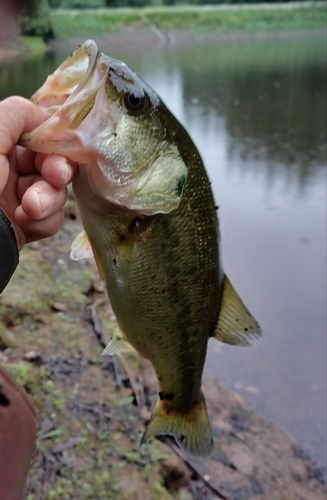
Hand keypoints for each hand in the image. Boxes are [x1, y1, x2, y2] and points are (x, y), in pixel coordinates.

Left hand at [0, 96, 75, 249]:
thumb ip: (18, 113)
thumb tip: (46, 118)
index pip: (40, 137)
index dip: (55, 142)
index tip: (59, 148)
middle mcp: (8, 170)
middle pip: (54, 164)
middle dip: (58, 171)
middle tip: (54, 177)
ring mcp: (17, 200)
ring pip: (56, 193)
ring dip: (48, 200)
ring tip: (30, 208)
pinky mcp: (25, 226)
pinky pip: (52, 219)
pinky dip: (44, 221)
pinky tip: (24, 222)